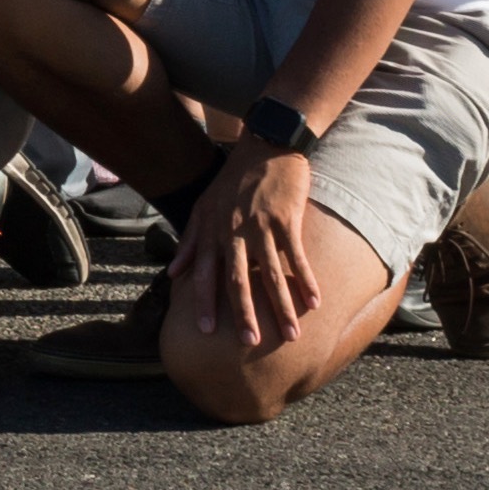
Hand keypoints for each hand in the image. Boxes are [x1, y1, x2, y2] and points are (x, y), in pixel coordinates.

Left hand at [177, 138, 330, 347]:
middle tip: (251, 343)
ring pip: (270, 274)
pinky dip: (306, 280)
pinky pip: (297, 256)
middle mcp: (233, 232)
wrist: (264, 146)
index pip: (205, 274)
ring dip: (282, 307)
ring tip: (292, 334)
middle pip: (237, 280)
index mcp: (212, 232)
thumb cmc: (232, 180)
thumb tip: (172, 273)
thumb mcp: (202, 207)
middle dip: (244, 314)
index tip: (205, 331)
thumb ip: (190, 242)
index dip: (204, 302)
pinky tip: (316, 302)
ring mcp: (260, 226)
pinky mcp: (286, 219)